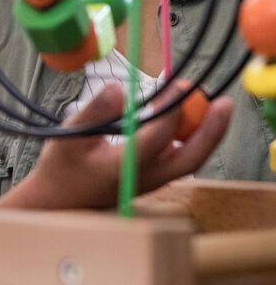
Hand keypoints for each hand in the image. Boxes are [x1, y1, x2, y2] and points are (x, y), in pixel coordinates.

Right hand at [0, 81, 232, 209]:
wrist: (59, 200)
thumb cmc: (62, 167)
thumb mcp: (70, 135)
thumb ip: (95, 112)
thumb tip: (120, 88)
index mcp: (124, 167)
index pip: (157, 137)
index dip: (171, 110)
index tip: (176, 84)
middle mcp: (145, 177)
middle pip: (190, 157)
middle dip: (211, 130)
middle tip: (224, 103)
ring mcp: (152, 180)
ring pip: (190, 160)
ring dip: (205, 134)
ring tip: (214, 105)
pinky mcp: (152, 178)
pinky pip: (181, 158)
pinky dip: (191, 138)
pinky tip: (190, 118)